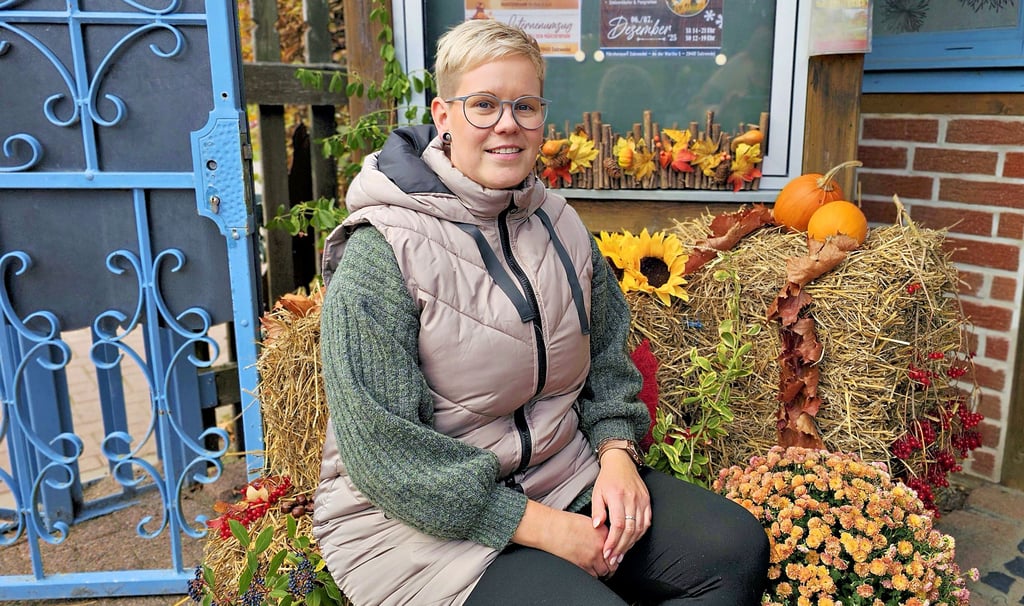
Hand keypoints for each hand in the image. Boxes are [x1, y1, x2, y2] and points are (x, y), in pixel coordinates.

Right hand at [512, 501, 614, 577]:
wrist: (550, 529)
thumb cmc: (564, 523)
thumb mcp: (588, 522)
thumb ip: (600, 532)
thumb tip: (605, 541)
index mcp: (603, 532)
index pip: (617, 546)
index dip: (616, 551)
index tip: (614, 553)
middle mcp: (600, 545)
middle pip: (614, 560)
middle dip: (612, 563)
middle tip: (610, 564)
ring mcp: (592, 557)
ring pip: (606, 571)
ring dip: (604, 570)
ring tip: (600, 568)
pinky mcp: (583, 566)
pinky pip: (594, 576)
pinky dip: (594, 574)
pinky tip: (590, 570)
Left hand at [591, 450, 650, 566]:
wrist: (621, 463)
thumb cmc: (607, 479)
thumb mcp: (597, 493)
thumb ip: (597, 510)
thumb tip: (597, 527)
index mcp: (617, 496)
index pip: (618, 525)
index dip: (613, 541)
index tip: (607, 552)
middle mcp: (632, 499)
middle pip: (630, 530)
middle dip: (621, 547)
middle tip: (614, 559)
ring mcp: (642, 500)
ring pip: (640, 528)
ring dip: (631, 544)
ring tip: (622, 554)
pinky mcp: (648, 501)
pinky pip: (646, 522)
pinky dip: (640, 534)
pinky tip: (632, 541)